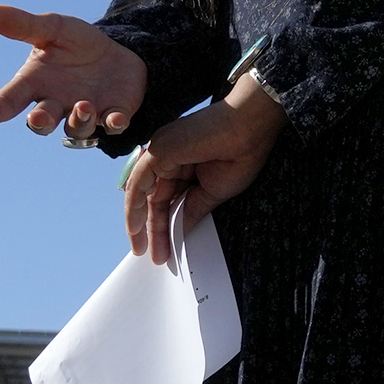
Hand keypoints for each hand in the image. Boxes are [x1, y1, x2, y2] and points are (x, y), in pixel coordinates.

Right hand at [0, 5, 147, 143]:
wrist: (117, 52)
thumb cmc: (76, 43)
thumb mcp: (53, 28)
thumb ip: (25, 25)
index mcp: (35, 83)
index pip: (8, 100)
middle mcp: (56, 104)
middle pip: (42, 122)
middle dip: (40, 121)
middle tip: (38, 117)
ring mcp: (85, 113)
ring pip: (76, 129)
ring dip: (78, 120)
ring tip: (83, 105)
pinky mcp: (114, 114)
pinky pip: (112, 125)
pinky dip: (113, 123)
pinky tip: (115, 118)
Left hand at [124, 78, 282, 263]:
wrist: (249, 128)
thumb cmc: (240, 154)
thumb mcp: (213, 192)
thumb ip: (191, 210)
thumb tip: (179, 231)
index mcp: (183, 165)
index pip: (166, 199)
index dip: (164, 225)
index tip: (165, 250)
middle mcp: (168, 158)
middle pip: (152, 199)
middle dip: (151, 229)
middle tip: (153, 255)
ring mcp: (160, 152)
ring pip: (141, 192)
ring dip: (140, 222)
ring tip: (143, 248)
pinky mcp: (157, 150)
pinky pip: (139, 182)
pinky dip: (135, 205)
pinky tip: (136, 227)